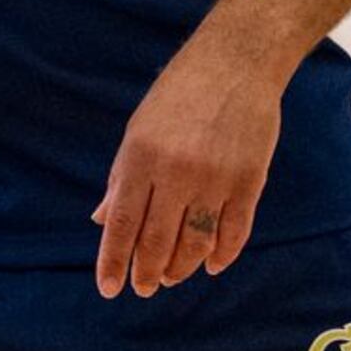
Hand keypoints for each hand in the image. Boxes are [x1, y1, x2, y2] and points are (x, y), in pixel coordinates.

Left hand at [94, 47, 283, 298]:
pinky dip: (221, 256)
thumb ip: (122, 178)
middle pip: (158, 241)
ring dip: (181, 268)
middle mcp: (176, 171)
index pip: (121, 223)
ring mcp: (215, 178)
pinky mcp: (249, 180)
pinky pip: (234, 233)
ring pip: (195, 244)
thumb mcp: (139, 129)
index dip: (113, 262)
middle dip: (147, 273)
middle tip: (144, 288)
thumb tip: (101, 221)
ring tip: (172, 277)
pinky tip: (210, 265)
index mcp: (141, 157)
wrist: (236, 62)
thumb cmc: (179, 94)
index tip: (109, 289)